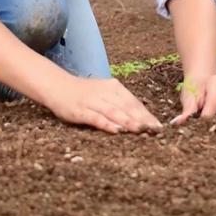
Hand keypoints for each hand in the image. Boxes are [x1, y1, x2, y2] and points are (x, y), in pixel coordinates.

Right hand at [45, 76, 161, 133]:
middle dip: (142, 119)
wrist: (56, 85)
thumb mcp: (103, 92)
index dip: (147, 114)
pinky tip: (116, 130)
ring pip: (114, 112)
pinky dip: (107, 123)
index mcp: (113, 87)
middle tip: (155, 130)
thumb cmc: (83, 92)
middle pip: (127, 107)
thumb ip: (119, 103)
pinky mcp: (80, 111)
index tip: (159, 126)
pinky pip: (95, 117)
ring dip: (128, 121)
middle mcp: (104, 93)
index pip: (133, 102)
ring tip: (141, 130)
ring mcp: (92, 101)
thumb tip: (139, 117)